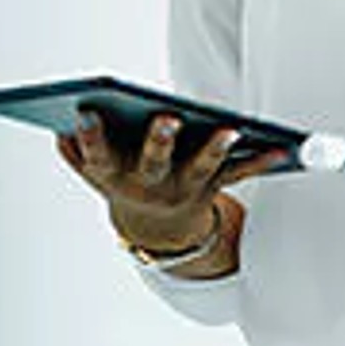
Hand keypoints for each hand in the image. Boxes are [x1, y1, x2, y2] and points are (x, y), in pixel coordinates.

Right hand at [56, 106, 277, 256]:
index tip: (85, 114)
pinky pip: (239, 174)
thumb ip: (80, 154)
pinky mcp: (213, 187)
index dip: (91, 138)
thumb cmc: (126, 181)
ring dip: (215, 149)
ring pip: (200, 169)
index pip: (98, 157)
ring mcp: (182, 189)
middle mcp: (149, 186)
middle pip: (153, 163)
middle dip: (158, 141)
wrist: (159, 231)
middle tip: (166, 117)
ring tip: (231, 129)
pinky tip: (282, 147)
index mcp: (114, 177)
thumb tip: (62, 130)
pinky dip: (261, 161)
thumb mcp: (97, 172)